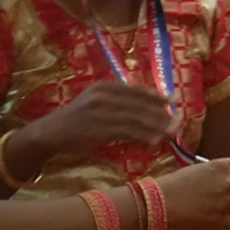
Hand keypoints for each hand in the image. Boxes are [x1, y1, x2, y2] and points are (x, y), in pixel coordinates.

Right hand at [28, 81, 175, 155]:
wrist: (50, 133)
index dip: (156, 96)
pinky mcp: (100, 129)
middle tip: (179, 122)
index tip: (173, 102)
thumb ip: (116, 104)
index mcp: (104, 86)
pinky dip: (144, 137)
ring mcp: (102, 112)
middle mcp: (104, 95)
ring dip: (158, 128)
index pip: (136, 89)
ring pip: (138, 119)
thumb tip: (145, 112)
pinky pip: (128, 133)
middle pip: (140, 105)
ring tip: (172, 134)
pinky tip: (154, 142)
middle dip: (162, 115)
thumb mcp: (94, 103)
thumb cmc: (75, 121)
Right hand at [155, 160, 229, 229]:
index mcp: (219, 166)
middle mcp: (227, 182)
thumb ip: (205, 174)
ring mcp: (227, 201)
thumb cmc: (171, 184)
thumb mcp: (192, 171)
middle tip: (229, 198)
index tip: (225, 181)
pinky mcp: (224, 220)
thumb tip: (208, 179)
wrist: (163, 202)